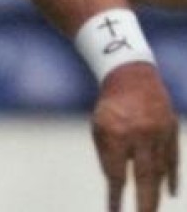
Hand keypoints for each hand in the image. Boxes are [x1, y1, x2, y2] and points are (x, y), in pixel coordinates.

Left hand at [92, 63, 178, 211]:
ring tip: (151, 211)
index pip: (117, 173)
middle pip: (144, 176)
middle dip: (144, 203)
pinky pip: (173, 158)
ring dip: (157, 193)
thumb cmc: (110, 107)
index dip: (116, 196)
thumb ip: (108, 155)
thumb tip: (116, 184)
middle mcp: (139, 133)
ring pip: (161, 170)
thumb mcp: (99, 127)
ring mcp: (159, 131)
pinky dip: (171, 177)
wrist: (131, 76)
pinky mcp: (171, 129)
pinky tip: (170, 193)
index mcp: (115, 133)